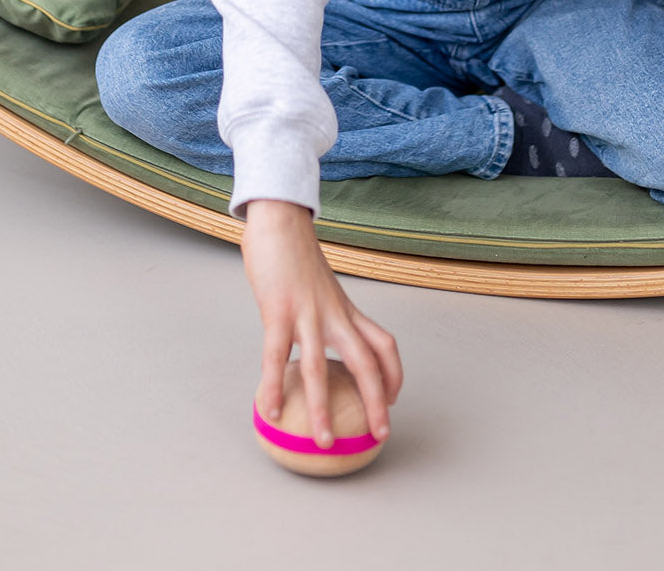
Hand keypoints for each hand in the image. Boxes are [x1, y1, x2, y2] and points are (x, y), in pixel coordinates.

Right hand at [241, 199, 402, 447]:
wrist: (281, 220)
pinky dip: (273, 385)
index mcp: (346, 308)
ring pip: (321, 369)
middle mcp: (335, 314)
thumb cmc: (296, 254)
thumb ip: (321, 311)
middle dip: (377, 402)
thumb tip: (314, 336)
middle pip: (367, 363)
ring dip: (323, 410)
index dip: (394, 375)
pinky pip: (275, 355)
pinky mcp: (279, 310)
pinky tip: (269, 411)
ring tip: (322, 442)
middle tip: (380, 435)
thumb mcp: (319, 286)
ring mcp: (308, 313)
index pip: (384, 344)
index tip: (393, 400)